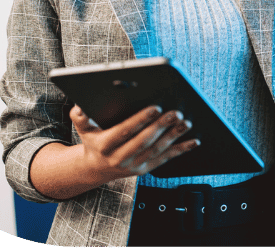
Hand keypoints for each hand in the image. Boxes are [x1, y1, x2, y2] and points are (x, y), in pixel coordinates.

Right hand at [70, 104, 198, 181]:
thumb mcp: (83, 128)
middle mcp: (119, 158)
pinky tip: (194, 141)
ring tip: (186, 122)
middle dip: (161, 126)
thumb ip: (80, 116)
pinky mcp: (146, 169)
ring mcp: (134, 165)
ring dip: (173, 136)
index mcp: (105, 145)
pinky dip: (181, 150)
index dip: (141, 119)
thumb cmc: (93, 141)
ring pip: (157, 150)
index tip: (156, 106)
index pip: (125, 131)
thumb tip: (80, 106)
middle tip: (176, 112)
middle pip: (144, 141)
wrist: (96, 168)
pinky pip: (166, 159)